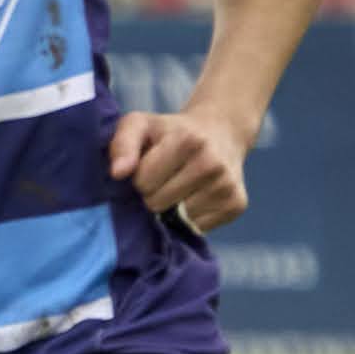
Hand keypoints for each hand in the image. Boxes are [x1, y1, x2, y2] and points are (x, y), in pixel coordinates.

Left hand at [107, 104, 250, 229]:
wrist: (220, 132)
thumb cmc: (170, 132)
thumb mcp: (140, 125)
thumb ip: (122, 144)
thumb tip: (117, 173)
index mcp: (188, 141)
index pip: (142, 183)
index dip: (139, 178)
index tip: (148, 165)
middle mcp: (212, 164)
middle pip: (157, 203)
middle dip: (152, 194)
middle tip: (164, 177)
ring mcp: (227, 186)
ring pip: (176, 219)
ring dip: (171, 207)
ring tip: (179, 185)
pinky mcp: (236, 205)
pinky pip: (196, 228)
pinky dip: (189, 218)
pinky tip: (194, 197)